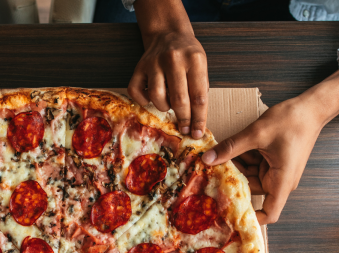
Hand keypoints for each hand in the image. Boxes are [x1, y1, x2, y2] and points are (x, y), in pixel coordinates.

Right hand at [129, 0, 207, 138]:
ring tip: (168, 105)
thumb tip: (196, 122)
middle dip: (183, 119)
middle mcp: (174, 59)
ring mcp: (154, 62)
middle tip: (184, 128)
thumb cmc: (188, 55)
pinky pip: (137, 93)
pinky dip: (144, 101)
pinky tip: (151, 98)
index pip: (199, 96)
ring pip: (157, 98)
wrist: (168, 34)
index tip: (197, 132)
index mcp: (194, 59)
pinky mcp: (139, 67)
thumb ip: (199, 90)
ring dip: (164, 107)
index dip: (199, 119)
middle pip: (179, 100)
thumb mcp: (201, 67)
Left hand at [201, 58, 338, 224]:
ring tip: (217, 158)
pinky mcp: (273, 162)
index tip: (230, 215)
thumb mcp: (257, 133)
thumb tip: (207, 159)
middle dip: (233, 183)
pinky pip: (253, 166)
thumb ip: (231, 148)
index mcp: (282, 181)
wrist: (311, 107)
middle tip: (211, 174)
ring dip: (235, 168)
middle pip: (251, 191)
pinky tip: (228, 151)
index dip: (252, 218)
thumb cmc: (292, 121)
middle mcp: (280, 180)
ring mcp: (276, 171)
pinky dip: (242, 159)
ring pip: (249, 177)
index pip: (270, 213)